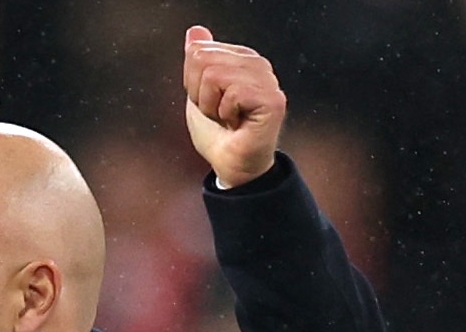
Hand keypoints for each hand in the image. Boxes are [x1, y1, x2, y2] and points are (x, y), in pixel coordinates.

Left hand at [183, 25, 285, 187]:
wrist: (230, 165)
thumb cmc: (217, 133)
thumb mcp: (197, 93)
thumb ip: (197, 61)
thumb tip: (195, 32)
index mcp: (241, 58)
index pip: (198, 51)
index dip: (192, 83)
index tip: (209, 102)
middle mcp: (257, 64)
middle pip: (203, 60)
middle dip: (200, 94)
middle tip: (218, 112)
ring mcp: (268, 80)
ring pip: (215, 75)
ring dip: (212, 106)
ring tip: (228, 118)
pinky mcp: (273, 99)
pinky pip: (232, 93)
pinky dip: (226, 114)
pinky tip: (238, 123)